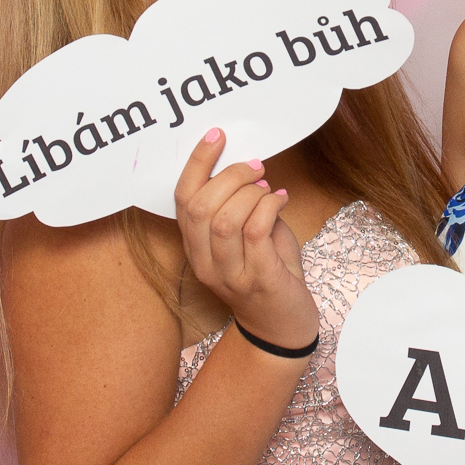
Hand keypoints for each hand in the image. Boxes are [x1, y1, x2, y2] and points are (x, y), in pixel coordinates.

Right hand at [173, 129, 317, 350]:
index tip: (216, 135)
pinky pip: (256, 231)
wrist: (282, 329)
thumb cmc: (268, 276)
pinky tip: (281, 199)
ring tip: (268, 187)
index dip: (196, 163)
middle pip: (201, 207)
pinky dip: (269, 206)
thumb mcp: (248, 239)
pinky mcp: (259, 280)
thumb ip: (243, 207)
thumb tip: (251, 168)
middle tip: (256, 166)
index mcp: (195, 248)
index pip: (183, 200)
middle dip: (230, 176)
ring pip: (226, 219)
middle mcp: (206, 262)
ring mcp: (230, 274)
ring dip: (250, 192)